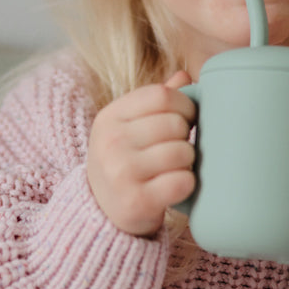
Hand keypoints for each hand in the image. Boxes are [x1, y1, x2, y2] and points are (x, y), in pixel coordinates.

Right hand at [87, 73, 196, 235]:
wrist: (101, 212)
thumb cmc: (124, 161)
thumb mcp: (128, 126)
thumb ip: (155, 101)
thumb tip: (185, 76)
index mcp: (110, 117)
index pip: (161, 95)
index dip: (184, 105)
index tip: (186, 119)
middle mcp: (111, 142)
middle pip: (174, 124)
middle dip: (186, 136)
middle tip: (178, 148)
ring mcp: (121, 173)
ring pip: (182, 152)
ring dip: (187, 161)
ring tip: (174, 167)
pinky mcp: (137, 201)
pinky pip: (183, 181)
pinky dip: (187, 184)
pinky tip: (174, 186)